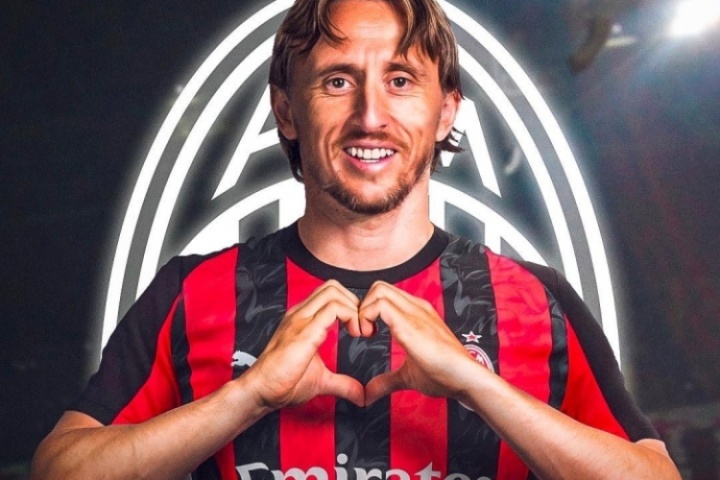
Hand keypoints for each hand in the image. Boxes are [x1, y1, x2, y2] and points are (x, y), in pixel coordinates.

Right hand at [246, 280, 368, 409]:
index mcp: (303, 319)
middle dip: (355, 302)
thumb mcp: (321, 380)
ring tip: (360, 332)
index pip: (330, 294)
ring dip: (354, 308)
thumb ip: (342, 383)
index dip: (351, 306)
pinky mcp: (304, 331)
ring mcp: (301, 319)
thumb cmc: (284, 383)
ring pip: (333, 291)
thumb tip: (361, 395)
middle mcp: (301, 314)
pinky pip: (332, 309)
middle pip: (333, 286)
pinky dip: (351, 316)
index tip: (361, 330)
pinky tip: (355, 335)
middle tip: (363, 328)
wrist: (261, 390)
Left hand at [359, 281, 480, 403]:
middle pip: (379, 286)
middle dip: (362, 306)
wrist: (466, 380)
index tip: (365, 334)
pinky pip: (380, 305)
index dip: (368, 310)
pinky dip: (365, 316)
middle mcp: (415, 307)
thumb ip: (387, 380)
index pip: (384, 294)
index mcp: (416, 314)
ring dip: (362, 311)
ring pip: (378, 290)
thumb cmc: (444, 376)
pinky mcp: (410, 325)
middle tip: (361, 333)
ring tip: (364, 335)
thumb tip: (369, 393)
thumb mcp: (408, 376)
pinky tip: (368, 337)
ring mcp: (414, 313)